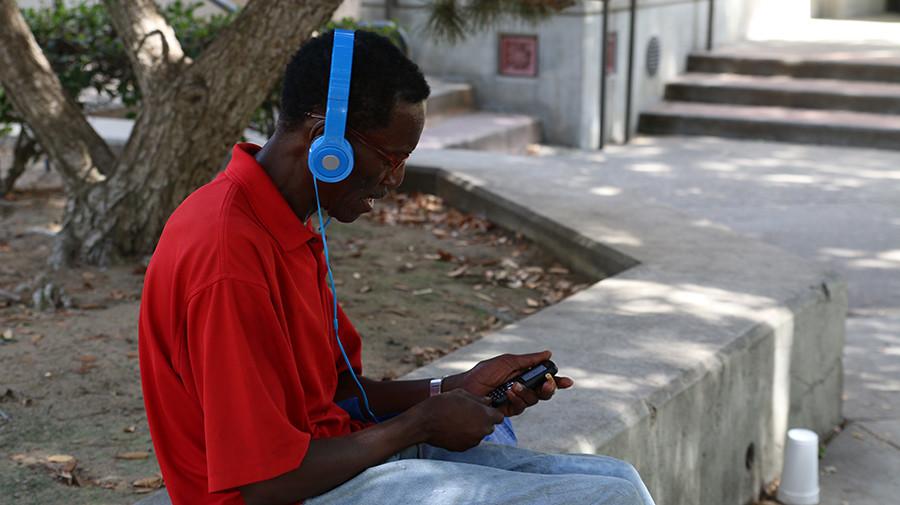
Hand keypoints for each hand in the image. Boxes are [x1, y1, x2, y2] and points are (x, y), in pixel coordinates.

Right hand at [413, 389, 504, 451]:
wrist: (424, 422)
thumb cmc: (442, 404)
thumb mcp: (462, 394)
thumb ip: (479, 399)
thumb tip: (488, 402)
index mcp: (485, 416)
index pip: (499, 417)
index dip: (492, 412)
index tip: (484, 410)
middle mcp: (482, 431)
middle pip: (489, 426)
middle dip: (482, 420)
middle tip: (468, 413)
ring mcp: (473, 441)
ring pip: (478, 434)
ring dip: (472, 428)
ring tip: (457, 420)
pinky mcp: (463, 448)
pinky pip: (468, 441)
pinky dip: (463, 436)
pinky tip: (452, 428)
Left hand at [452, 350, 574, 416]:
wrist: (467, 387)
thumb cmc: (484, 372)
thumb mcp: (508, 362)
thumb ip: (528, 360)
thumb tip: (548, 354)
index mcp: (523, 373)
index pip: (544, 377)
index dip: (557, 380)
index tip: (568, 382)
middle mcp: (522, 386)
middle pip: (544, 391)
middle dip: (549, 388)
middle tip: (547, 384)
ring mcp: (517, 398)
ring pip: (535, 399)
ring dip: (527, 392)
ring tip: (514, 386)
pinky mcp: (510, 409)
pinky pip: (522, 406)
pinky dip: (518, 398)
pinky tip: (508, 393)